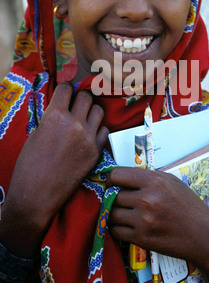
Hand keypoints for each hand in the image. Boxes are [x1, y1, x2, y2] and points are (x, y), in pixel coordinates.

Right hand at [0, 82, 107, 257]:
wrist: (37, 195)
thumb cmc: (29, 165)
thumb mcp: (36, 133)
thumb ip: (51, 117)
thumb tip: (61, 106)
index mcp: (55, 116)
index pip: (67, 88)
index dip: (66, 89)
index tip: (66, 93)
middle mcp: (74, 123)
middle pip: (86, 97)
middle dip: (80, 99)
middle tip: (75, 105)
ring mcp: (88, 138)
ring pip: (99, 111)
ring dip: (91, 112)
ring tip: (83, 119)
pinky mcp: (96, 152)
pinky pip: (105, 130)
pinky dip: (98, 130)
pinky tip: (89, 135)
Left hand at [106, 166, 208, 282]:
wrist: (205, 237)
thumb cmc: (190, 207)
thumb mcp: (173, 182)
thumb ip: (150, 176)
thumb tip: (126, 175)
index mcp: (155, 181)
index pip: (117, 175)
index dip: (111, 179)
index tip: (112, 184)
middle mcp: (147, 199)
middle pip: (113, 195)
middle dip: (113, 198)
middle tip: (121, 201)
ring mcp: (143, 220)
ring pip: (112, 214)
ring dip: (114, 214)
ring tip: (125, 214)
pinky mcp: (142, 239)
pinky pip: (116, 231)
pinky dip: (118, 229)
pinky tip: (127, 227)